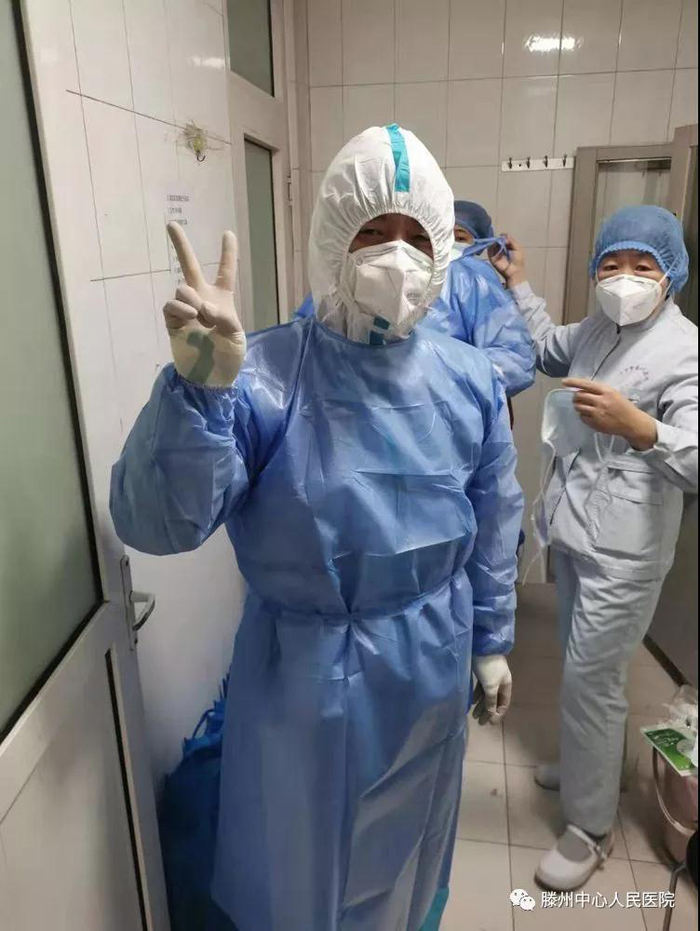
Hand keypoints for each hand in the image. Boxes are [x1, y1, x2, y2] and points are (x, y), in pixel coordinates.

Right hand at [164, 222, 245, 386]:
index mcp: (223, 300)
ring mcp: (186, 311)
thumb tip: (203, 307)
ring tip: (201, 315)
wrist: (212, 379)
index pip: (226, 271)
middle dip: (180, 245)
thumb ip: (224, 318)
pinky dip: (180, 309)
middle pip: (190, 266)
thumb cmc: (229, 358)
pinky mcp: (173, 323)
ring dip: (191, 297)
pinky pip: (171, 306)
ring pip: (182, 288)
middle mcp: (202, 299)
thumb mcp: (236, 337)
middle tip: (171, 224)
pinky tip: (191, 317)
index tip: (228, 233)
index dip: (228, 253)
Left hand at [472, 655, 511, 725]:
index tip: (490, 723)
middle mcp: (500, 682)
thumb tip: (491, 713)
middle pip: (495, 700)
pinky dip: (477, 696)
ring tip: (473, 715)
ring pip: (487, 695)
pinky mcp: (482, 672)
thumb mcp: (490, 685)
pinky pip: (481, 688)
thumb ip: (491, 700)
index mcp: (506, 685)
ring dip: (481, 705)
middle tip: (480, 722)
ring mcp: (491, 677)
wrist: (483, 646)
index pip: (504, 703)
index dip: (498, 714)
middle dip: (488, 712)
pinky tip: (472, 702)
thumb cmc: (489, 667)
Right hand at [489, 234, 525, 287]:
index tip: (503, 236)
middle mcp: (501, 249)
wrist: (514, 271)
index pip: (503, 239)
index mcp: (508, 247)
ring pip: (493, 245)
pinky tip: (493, 245)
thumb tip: (503, 236)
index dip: (503, 237)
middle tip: (500, 239)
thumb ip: (512, 241)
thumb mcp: (517, 248)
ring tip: (497, 242)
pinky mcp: (492, 258)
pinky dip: (490, 247)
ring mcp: (496, 254)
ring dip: (494, 242)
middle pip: (497, 241)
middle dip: (498, 239)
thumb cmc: (518, 261)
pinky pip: (489, 251)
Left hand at [563, 378, 657, 449]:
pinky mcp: (595, 423)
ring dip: (578, 406)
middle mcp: (601, 401)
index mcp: (606, 391)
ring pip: (578, 407)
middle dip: (576, 397)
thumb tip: (581, 388)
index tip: (564, 382)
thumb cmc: (622, 406)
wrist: (631, 422)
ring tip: (584, 406)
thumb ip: (598, 391)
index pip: (586, 384)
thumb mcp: (613, 393)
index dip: (573, 382)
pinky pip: (581, 417)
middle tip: (578, 398)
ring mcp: (597, 413)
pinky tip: (590, 415)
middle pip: (579, 396)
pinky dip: (583, 415)